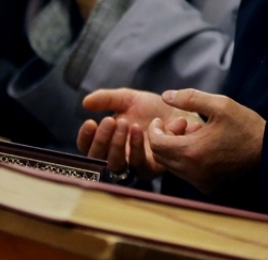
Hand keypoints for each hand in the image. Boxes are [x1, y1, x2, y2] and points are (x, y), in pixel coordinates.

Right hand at [77, 89, 201, 179]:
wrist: (182, 109)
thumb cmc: (152, 107)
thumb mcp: (127, 98)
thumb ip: (106, 99)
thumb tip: (85, 102)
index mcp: (109, 141)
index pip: (89, 147)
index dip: (86, 138)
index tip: (90, 122)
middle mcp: (120, 156)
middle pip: (101, 159)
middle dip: (103, 140)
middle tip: (110, 121)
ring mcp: (136, 164)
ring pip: (118, 165)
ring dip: (119, 145)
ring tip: (126, 123)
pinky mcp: (154, 168)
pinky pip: (141, 166)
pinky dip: (139, 148)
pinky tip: (142, 129)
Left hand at [142, 89, 265, 194]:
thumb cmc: (245, 125)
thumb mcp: (220, 104)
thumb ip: (190, 98)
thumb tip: (166, 96)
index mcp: (192, 151)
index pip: (156, 144)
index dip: (154, 129)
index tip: (161, 119)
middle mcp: (193, 171)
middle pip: (160, 156)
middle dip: (164, 137)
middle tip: (181, 123)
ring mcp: (200, 181)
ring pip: (171, 165)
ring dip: (174, 147)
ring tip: (194, 132)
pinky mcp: (208, 186)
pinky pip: (184, 173)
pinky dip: (184, 159)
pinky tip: (201, 146)